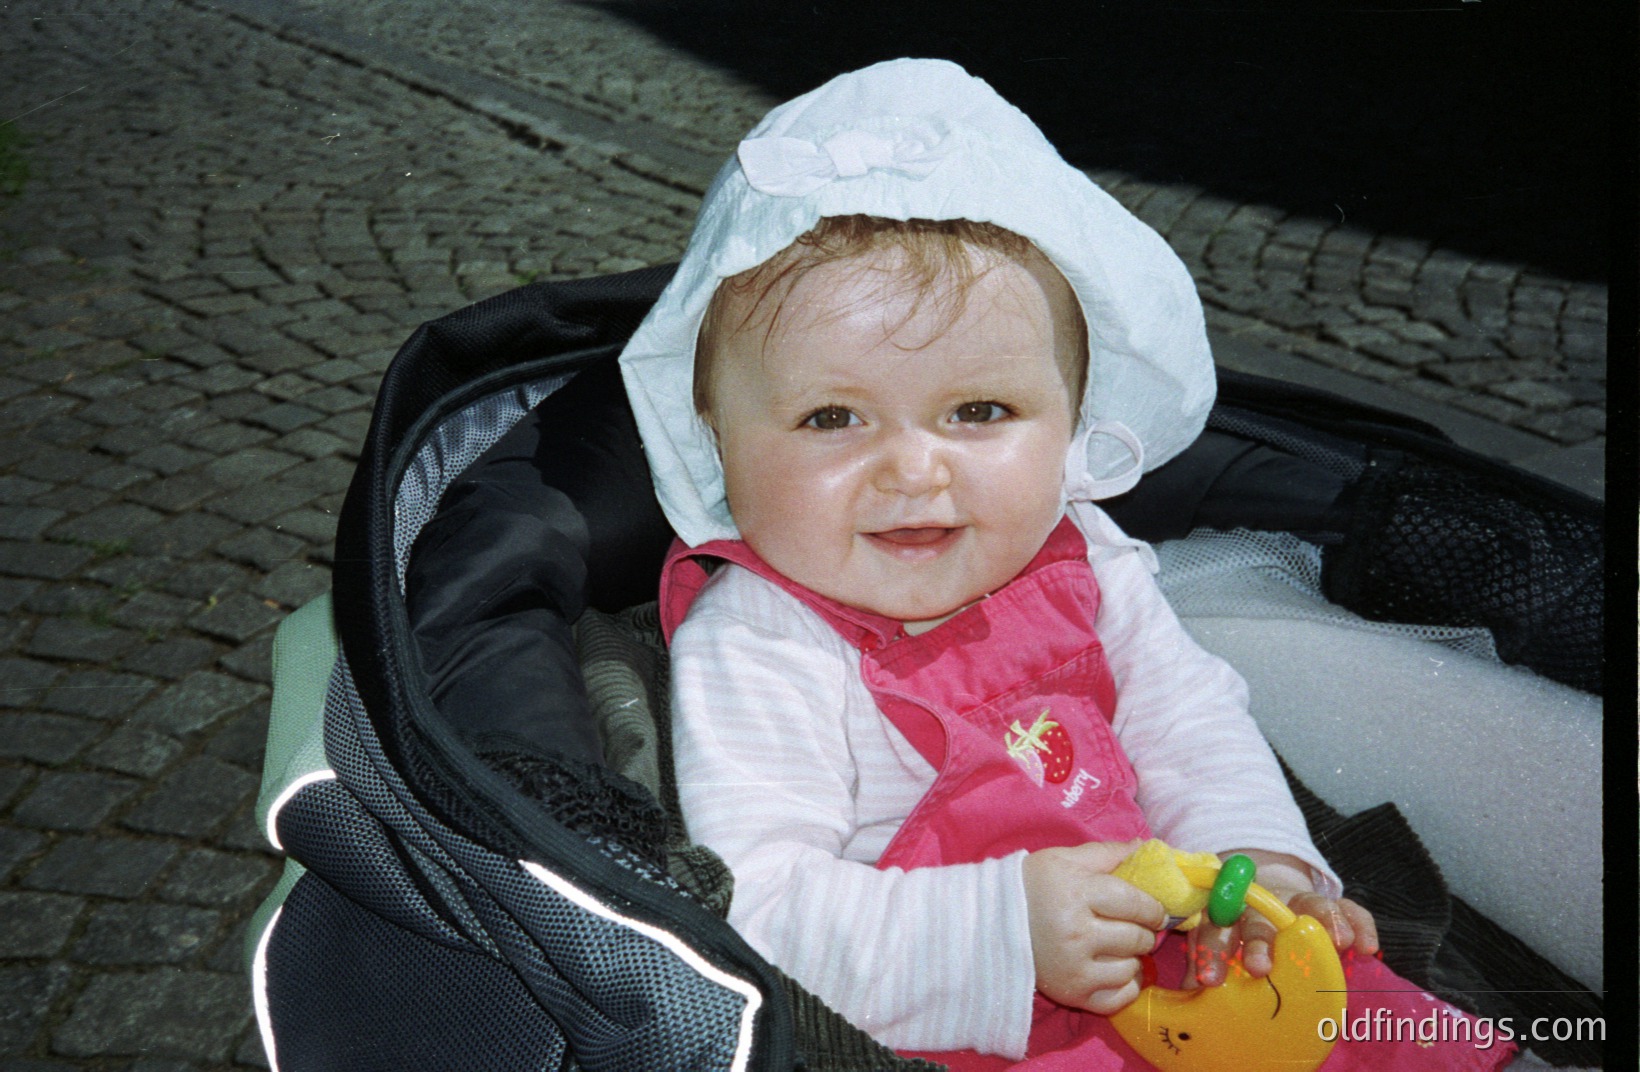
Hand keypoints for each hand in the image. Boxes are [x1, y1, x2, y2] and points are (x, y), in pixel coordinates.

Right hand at [1023, 840, 1165, 1013]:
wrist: (989, 921)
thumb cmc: (1032, 885)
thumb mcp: (1065, 859)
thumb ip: (1107, 853)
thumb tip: (1146, 847)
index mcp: (1078, 894)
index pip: (1136, 905)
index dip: (1153, 908)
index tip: (1153, 910)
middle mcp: (1078, 934)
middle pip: (1137, 938)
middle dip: (1143, 931)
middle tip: (1133, 926)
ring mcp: (1075, 968)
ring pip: (1132, 968)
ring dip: (1132, 957)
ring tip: (1117, 947)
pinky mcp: (1072, 993)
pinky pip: (1119, 998)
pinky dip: (1125, 985)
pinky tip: (1113, 970)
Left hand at [1188, 850, 1378, 986]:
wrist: (1267, 891)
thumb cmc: (1238, 932)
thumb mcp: (1216, 945)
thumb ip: (1204, 968)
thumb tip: (1189, 1000)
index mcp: (1228, 916)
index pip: (1216, 931)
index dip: (1212, 954)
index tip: (1209, 980)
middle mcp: (1261, 905)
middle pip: (1259, 919)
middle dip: (1259, 942)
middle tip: (1259, 967)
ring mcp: (1296, 901)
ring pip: (1308, 905)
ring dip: (1323, 921)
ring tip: (1337, 941)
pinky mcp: (1329, 903)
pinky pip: (1348, 908)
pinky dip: (1358, 923)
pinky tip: (1367, 946)